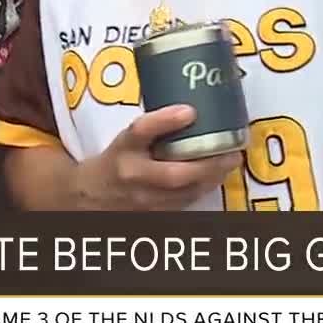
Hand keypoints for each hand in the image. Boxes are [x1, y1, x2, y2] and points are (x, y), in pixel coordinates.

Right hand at [76, 105, 242, 209]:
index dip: (164, 120)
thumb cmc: (116, 160)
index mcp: (123, 148)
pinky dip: (203, 189)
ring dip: (212, 177)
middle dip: (207, 163)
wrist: (90, 196)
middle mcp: (132, 175)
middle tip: (232, 151)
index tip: (190, 111)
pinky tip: (215, 177)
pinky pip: (184, 203)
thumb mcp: (128, 137)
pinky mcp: (153, 214)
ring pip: (184, 193)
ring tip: (230, 162)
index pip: (141, 132)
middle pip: (172, 173)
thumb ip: (155, 125)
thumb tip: (192, 108)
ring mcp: (143, 199)